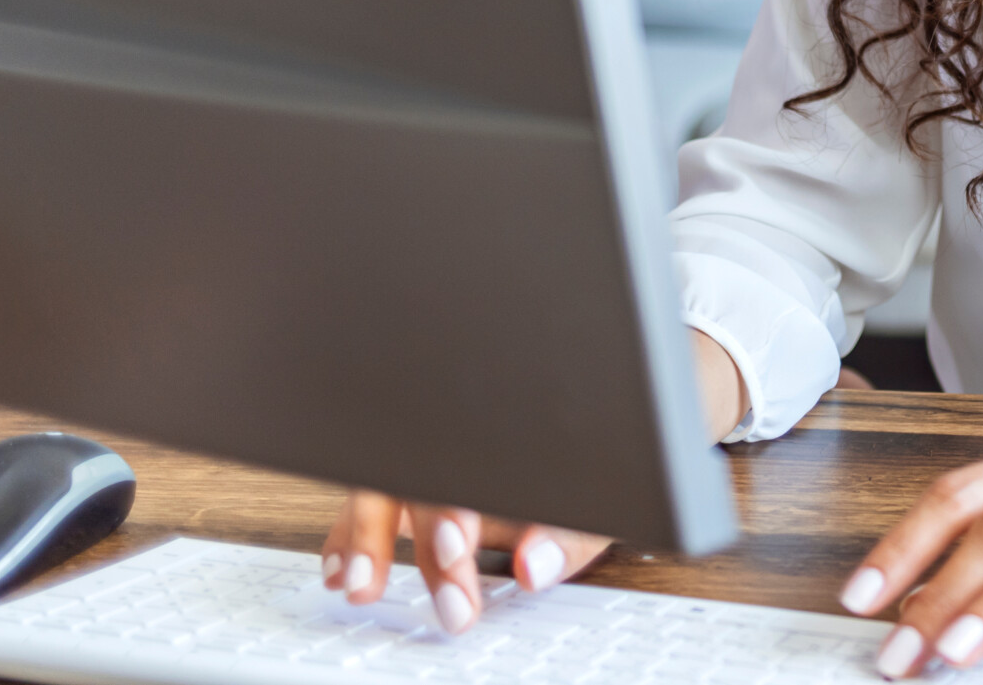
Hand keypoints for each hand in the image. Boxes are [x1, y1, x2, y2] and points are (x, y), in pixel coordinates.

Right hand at [318, 328, 755, 633]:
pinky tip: (340, 568)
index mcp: (509, 411)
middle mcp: (467, 420)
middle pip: (426, 473)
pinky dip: (351, 530)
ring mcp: (440, 440)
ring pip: (384, 477)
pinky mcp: (426, 469)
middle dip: (426, 542)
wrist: (642, 383)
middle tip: (448, 600)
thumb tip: (533, 567)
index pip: (468, 455)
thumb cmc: (628, 427)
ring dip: (363, 535)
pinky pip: (374, 494)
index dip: (457, 512)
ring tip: (358, 585)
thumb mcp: (622, 476)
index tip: (461, 552)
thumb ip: (577, 527)